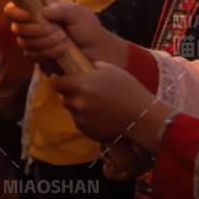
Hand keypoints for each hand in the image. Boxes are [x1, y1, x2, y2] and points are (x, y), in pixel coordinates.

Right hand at [3, 0, 126, 68]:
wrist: (100, 54)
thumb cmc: (89, 30)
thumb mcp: (79, 14)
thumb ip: (62, 9)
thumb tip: (43, 12)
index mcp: (39, 11)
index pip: (14, 9)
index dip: (14, 12)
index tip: (27, 16)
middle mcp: (33, 27)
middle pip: (18, 29)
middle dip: (37, 32)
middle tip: (59, 32)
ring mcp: (36, 45)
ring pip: (26, 45)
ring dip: (47, 44)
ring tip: (66, 42)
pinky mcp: (40, 60)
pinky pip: (34, 58)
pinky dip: (49, 55)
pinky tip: (63, 53)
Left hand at [50, 64, 169, 148]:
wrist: (142, 117)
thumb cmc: (130, 90)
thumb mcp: (111, 70)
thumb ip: (92, 67)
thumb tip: (83, 66)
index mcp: (81, 85)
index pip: (56, 82)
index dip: (58, 80)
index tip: (63, 79)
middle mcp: (78, 102)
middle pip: (63, 97)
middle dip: (71, 94)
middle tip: (85, 93)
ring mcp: (82, 119)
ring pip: (72, 111)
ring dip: (78, 107)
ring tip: (96, 105)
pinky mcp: (87, 132)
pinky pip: (80, 123)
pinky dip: (86, 120)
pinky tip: (100, 116)